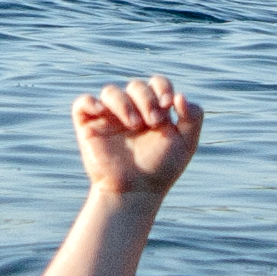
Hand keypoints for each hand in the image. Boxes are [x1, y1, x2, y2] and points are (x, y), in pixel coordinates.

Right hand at [74, 74, 202, 198]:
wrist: (135, 192)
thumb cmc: (161, 169)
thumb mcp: (186, 144)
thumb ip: (193, 118)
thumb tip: (180, 96)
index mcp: (153, 109)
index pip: (156, 83)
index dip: (162, 87)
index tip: (167, 105)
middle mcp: (130, 109)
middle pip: (135, 85)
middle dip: (146, 99)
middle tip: (153, 122)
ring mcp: (108, 117)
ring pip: (110, 91)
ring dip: (124, 103)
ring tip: (133, 125)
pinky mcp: (88, 126)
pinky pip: (82, 103)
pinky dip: (90, 102)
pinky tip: (102, 112)